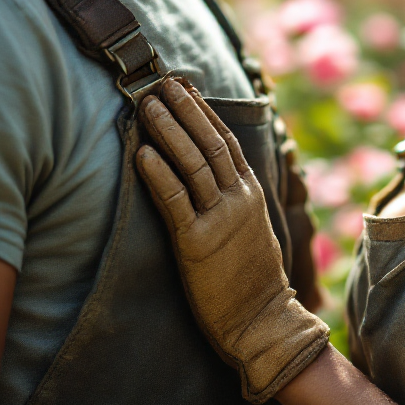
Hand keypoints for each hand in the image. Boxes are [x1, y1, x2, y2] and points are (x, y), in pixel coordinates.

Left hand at [136, 78, 328, 403]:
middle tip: (162, 82)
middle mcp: (239, 197)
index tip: (186, 86)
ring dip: (169, 130)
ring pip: (194, 162)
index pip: (227, 139)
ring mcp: (221, 218)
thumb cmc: (253, 279)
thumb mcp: (253, 228)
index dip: (205, 111)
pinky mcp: (198, 243)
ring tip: (147, 105)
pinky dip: (158, 173)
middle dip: (185, 109)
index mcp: (251, 191)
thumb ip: (238, 198)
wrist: (263, 322)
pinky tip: (141, 153)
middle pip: (210, 141)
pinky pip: (176, 200)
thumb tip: (220, 177)